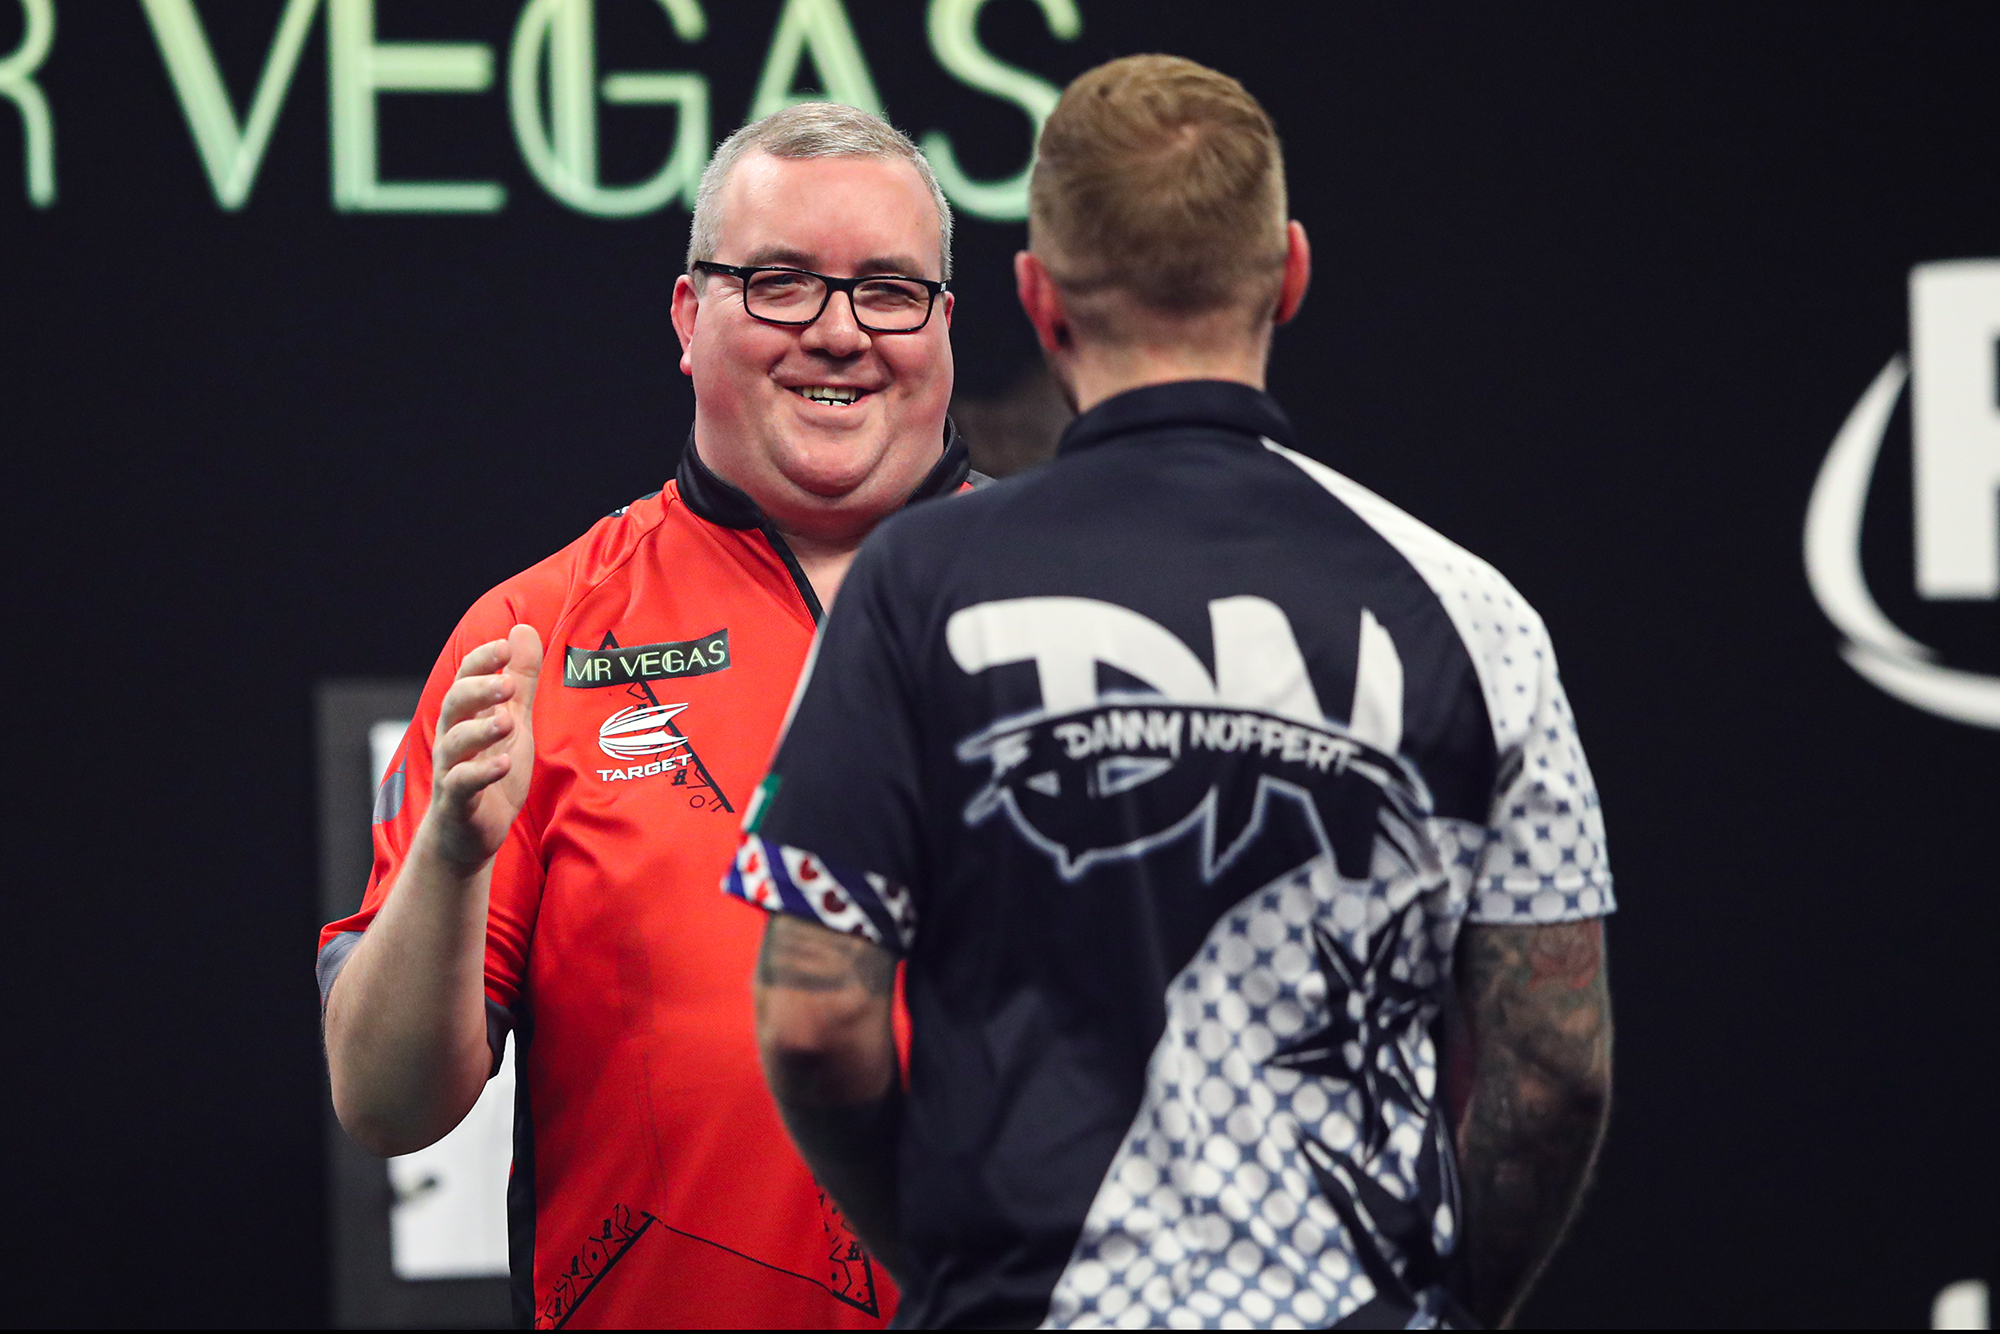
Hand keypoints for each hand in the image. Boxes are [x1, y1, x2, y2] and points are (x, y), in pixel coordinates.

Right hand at [424, 624, 542, 869]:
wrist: (469, 833)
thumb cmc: (491, 770)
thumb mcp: (515, 722)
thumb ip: (521, 679)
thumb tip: (523, 629)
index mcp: (467, 716)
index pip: (467, 678)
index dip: (483, 661)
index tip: (505, 646)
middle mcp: (453, 738)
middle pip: (455, 704)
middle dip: (479, 690)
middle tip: (507, 683)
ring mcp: (452, 769)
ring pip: (455, 743)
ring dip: (481, 730)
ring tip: (507, 722)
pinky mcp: (458, 802)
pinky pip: (463, 784)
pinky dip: (482, 773)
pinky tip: (503, 763)